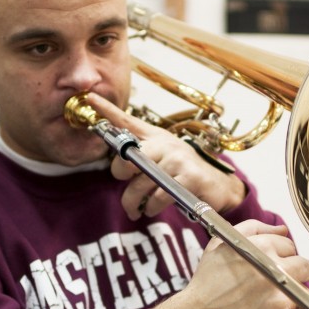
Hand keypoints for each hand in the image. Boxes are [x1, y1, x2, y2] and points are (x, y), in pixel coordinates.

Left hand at [82, 92, 245, 219]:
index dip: (107, 110)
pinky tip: (153, 209)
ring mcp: (178, 159)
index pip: (128, 121)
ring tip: (135, 210)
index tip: (90, 98)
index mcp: (156, 137)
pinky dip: (152, 207)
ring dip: (133, 203)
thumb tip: (118, 167)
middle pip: (127, 160)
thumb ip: (141, 156)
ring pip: (140, 184)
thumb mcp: (163, 157)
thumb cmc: (184, 173)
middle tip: (127, 192)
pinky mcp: (188, 177)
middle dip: (122, 180)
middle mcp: (165, 144)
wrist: (218, 187)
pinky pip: (158, 197)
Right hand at [144, 220, 308, 308]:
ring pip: (308, 294)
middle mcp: (272, 271)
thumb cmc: (207, 283)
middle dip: (296, 274)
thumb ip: (254, 229)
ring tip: (276, 304)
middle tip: (280, 285)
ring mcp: (279, 299)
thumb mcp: (221, 244)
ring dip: (297, 298)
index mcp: (260, 248)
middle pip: (306, 267)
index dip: (281, 256)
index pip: (289, 246)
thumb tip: (284, 230)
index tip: (271, 267)